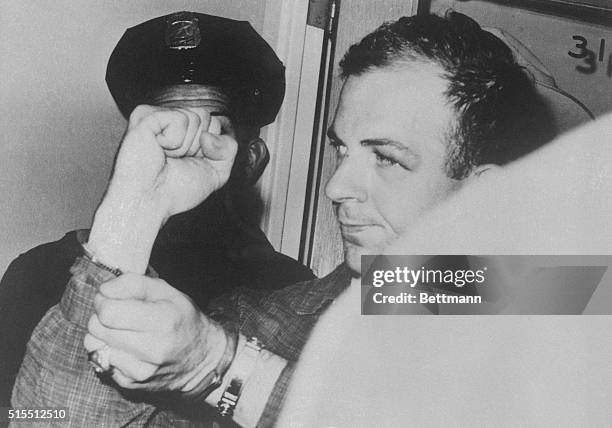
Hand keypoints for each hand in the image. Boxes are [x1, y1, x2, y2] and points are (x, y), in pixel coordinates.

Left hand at [83, 273, 226, 391]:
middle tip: (117, 313)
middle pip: (98, 328)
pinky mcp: (131, 383)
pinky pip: (101, 360)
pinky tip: (126, 347)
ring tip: (122, 330)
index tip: (111, 299)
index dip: (104, 301)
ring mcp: (141, 370)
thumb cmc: (182, 319)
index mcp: (164, 320)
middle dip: (100, 316)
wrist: (201, 359)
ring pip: (94, 345)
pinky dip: (109, 350)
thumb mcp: (166, 291)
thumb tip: (103, 291)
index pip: (109, 312)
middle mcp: (153, 349)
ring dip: (102, 334)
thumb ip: (133, 283)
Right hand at [107, 104, 237, 219]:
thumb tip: (210, 134)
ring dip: (185, 145)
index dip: (211, 148)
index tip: (191, 162)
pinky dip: (174, 139)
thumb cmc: (176, 190)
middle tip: (177, 160)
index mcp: (187, 131)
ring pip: (196, 116)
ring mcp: (158, 115)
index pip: (216, 123)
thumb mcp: (217, 172)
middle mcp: (172, 121)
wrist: (150, 200)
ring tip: (166, 156)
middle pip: (208, 117)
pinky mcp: (146, 115)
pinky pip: (179, 118)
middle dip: (199, 146)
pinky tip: (159, 148)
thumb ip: (229, 148)